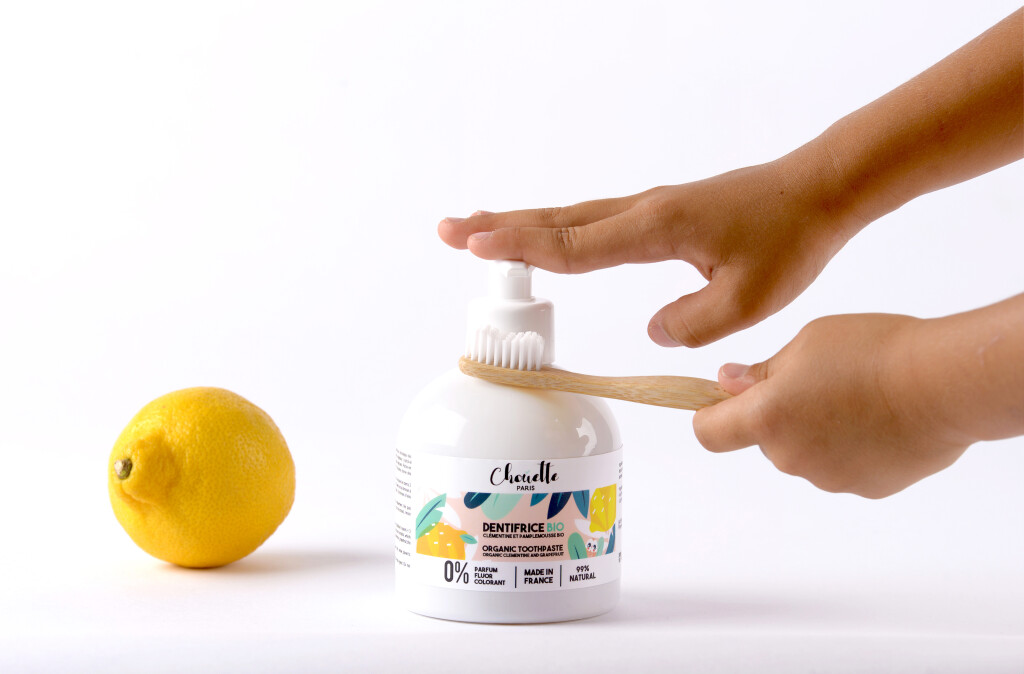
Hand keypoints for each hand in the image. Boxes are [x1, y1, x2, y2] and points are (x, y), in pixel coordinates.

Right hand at [439, 148, 865, 346]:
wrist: (816, 191)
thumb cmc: (788, 240)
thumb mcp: (746, 300)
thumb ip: (691, 324)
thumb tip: (654, 333)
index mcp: (655, 229)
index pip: (575, 245)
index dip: (522, 249)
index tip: (474, 245)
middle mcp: (642, 212)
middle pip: (556, 222)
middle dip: (499, 228)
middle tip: (447, 230)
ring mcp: (647, 209)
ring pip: (570, 218)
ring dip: (520, 224)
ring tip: (476, 231)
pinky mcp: (657, 214)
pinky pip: (592, 222)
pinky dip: (555, 228)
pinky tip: (546, 236)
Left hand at [692, 313, 970, 498]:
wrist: (945, 384)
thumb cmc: (875, 351)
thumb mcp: (807, 342)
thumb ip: (762, 371)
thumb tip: (728, 384)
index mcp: (766, 417)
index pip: (709, 432)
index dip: (709, 415)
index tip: (722, 399)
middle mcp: (790, 456)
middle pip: (763, 439)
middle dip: (776, 413)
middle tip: (814, 380)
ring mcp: (829, 478)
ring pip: (804, 451)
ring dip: (814, 429)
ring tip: (855, 395)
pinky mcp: (867, 488)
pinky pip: (842, 464)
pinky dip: (850, 445)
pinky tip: (879, 418)